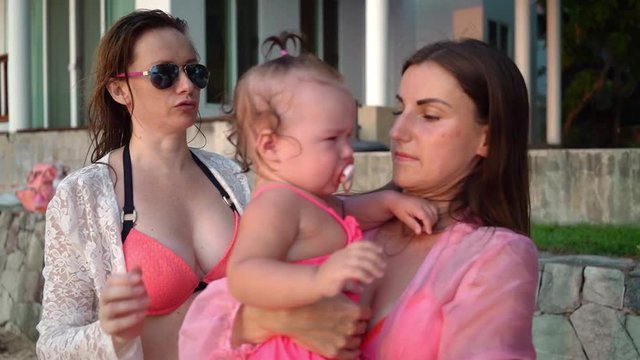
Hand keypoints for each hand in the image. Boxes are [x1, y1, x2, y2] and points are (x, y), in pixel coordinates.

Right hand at [99, 267, 147, 351]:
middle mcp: (103, 301)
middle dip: (127, 290)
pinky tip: (142, 314)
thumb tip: (137, 266)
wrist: (129, 327)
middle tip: (144, 290)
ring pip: (112, 308)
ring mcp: (103, 315)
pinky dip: (130, 319)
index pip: (111, 280)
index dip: (125, 278)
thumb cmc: (132, 303)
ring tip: (147, 302)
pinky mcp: (107, 328)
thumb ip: (135, 279)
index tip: (140, 278)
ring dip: (131, 304)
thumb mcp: (136, 290)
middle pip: (108, 293)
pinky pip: (116, 324)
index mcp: (109, 288)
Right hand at [243, 295, 369, 358]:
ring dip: (354, 337)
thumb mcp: (332, 291)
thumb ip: (349, 290)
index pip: (367, 314)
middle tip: (348, 322)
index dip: (361, 312)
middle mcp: (351, 327)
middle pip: (363, 327)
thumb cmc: (310, 300)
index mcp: (353, 311)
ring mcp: (342, 341)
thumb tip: (360, 289)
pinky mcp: (333, 352)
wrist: (290, 315)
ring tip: (346, 334)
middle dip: (357, 324)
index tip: (356, 312)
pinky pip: (351, 356)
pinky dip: (352, 352)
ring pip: (358, 341)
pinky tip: (350, 349)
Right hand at [315, 241, 385, 297]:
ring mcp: (340, 262)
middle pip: (363, 253)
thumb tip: (362, 289)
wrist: (313, 283)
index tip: (381, 251)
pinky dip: (364, 275)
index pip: (359, 244)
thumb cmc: (328, 280)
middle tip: (383, 267)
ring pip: (361, 261)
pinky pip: (355, 271)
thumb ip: (352, 280)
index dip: (371, 246)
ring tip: (379, 275)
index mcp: (343, 252)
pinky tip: (369, 280)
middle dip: (376, 259)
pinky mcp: (338, 272)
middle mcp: (342, 255)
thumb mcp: (342, 277)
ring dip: (373, 267)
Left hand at [386, 191, 438, 233]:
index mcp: (417, 208)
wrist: (396, 199)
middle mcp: (423, 204)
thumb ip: (412, 224)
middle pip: (433, 216)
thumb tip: (419, 232)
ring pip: (435, 212)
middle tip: (423, 229)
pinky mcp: (426, 201)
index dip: (429, 226)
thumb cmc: (399, 209)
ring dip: (433, 219)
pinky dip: (434, 214)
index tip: (428, 233)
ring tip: (425, 224)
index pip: (427, 218)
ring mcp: (425, 201)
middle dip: (431, 224)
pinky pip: (434, 208)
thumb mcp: (404, 218)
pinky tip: (427, 218)